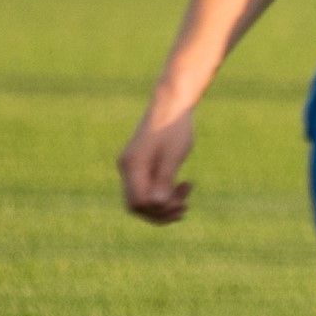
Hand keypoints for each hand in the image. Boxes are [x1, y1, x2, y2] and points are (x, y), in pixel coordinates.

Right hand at [118, 109, 194, 224]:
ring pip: (144, 200)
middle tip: (185, 205)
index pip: (137, 202)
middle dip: (162, 211)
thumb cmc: (174, 128)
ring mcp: (132, 168)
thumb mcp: (173, 155)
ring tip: (188, 192)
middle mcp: (127, 168)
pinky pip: (149, 189)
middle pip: (138, 206)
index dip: (158, 209)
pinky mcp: (141, 166)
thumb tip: (157, 204)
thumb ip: (164, 179)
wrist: (171, 105)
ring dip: (166, 203)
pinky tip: (185, 186)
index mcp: (132, 165)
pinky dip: (165, 193)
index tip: (180, 201)